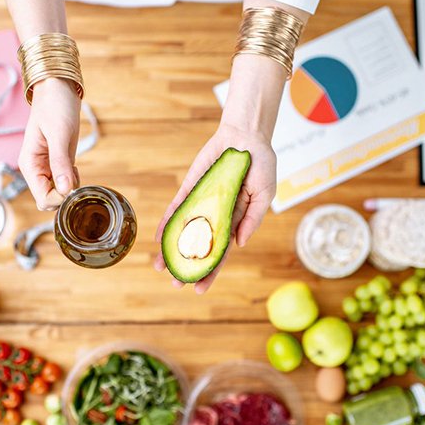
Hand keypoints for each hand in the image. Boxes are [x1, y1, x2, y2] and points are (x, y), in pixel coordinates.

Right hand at [18, 77, 81, 209]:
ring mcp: (46, 167)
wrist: (58, 87)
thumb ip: (60, 162)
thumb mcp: (59, 134)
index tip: (74, 183)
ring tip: (74, 167)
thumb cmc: (55, 105)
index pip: (43, 199)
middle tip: (75, 173)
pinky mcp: (57, 163)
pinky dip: (72, 180)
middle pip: (49, 200)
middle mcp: (35, 169)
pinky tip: (75, 166)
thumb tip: (64, 190)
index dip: (60, 198)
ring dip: (69, 187)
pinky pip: (63, 183)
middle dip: (65, 194)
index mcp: (29, 164)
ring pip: (57, 193)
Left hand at [154, 123, 275, 293]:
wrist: (246, 135)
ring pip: (184, 231)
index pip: (220, 253)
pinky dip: (168, 222)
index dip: (210, 271)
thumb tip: (239, 244)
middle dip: (187, 266)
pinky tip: (158, 237)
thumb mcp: (265, 194)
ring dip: (171, 250)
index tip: (200, 289)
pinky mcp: (191, 188)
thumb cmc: (261, 164)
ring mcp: (202, 203)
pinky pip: (177, 208)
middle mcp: (216, 216)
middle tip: (176, 285)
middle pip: (199, 247)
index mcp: (235, 221)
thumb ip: (253, 218)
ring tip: (159, 268)